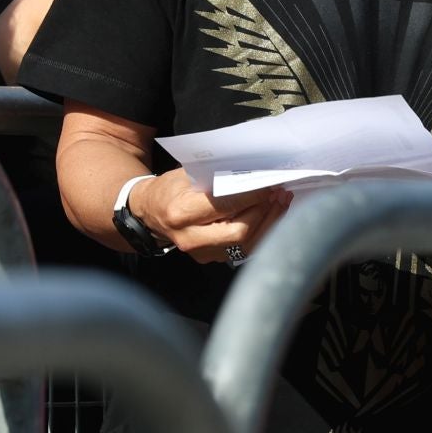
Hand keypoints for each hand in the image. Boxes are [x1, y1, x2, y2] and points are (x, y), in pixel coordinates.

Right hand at [132, 170, 291, 264]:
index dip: (251, 195)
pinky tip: (272, 215)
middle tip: (279, 192)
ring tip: (282, 202)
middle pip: (238, 232)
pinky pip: (244, 249)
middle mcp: (190, 238)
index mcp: (181, 213)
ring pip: (245, 245)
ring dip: (269, 222)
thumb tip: (254, 173)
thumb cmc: (170, 189)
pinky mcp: (211, 259)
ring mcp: (201, 253)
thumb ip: (217, 176)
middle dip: (263, 211)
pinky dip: (262, 232)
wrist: (150, 213)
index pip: (224, 206)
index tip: (269, 184)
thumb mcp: (187, 174)